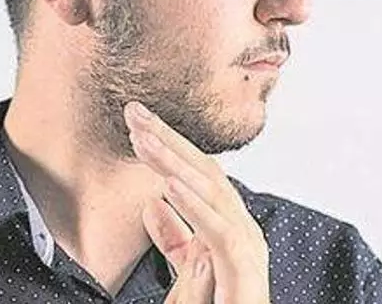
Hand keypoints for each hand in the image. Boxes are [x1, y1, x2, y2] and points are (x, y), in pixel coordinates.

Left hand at [125, 101, 270, 303]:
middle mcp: (241, 227)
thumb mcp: (187, 268)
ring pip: (210, 192)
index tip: (134, 125)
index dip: (165, 146)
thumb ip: (173, 237)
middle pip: (204, 171)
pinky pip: (217, 231)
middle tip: (134, 112)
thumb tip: (152, 202)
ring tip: (142, 140)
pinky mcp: (243, 268)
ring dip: (173, 163)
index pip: (195, 174)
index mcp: (227, 224)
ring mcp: (246, 245)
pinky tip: (167, 186)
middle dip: (168, 139)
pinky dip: (193, 205)